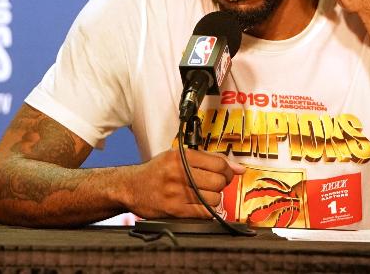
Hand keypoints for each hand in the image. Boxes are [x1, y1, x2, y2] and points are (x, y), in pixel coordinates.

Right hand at [125, 149, 245, 218]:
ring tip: (202, 195)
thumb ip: (208, 160)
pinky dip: (205, 210)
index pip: (218, 163)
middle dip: (221, 184)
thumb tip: (238, 169)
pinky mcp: (175, 210)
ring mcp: (177, 192)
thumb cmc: (156, 172)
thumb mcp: (177, 157)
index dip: (227, 170)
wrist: (131, 187)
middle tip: (213, 184)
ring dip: (213, 198)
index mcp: (181, 156)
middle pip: (218, 181)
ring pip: (214, 198)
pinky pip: (204, 212)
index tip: (226, 173)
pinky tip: (197, 205)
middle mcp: (179, 173)